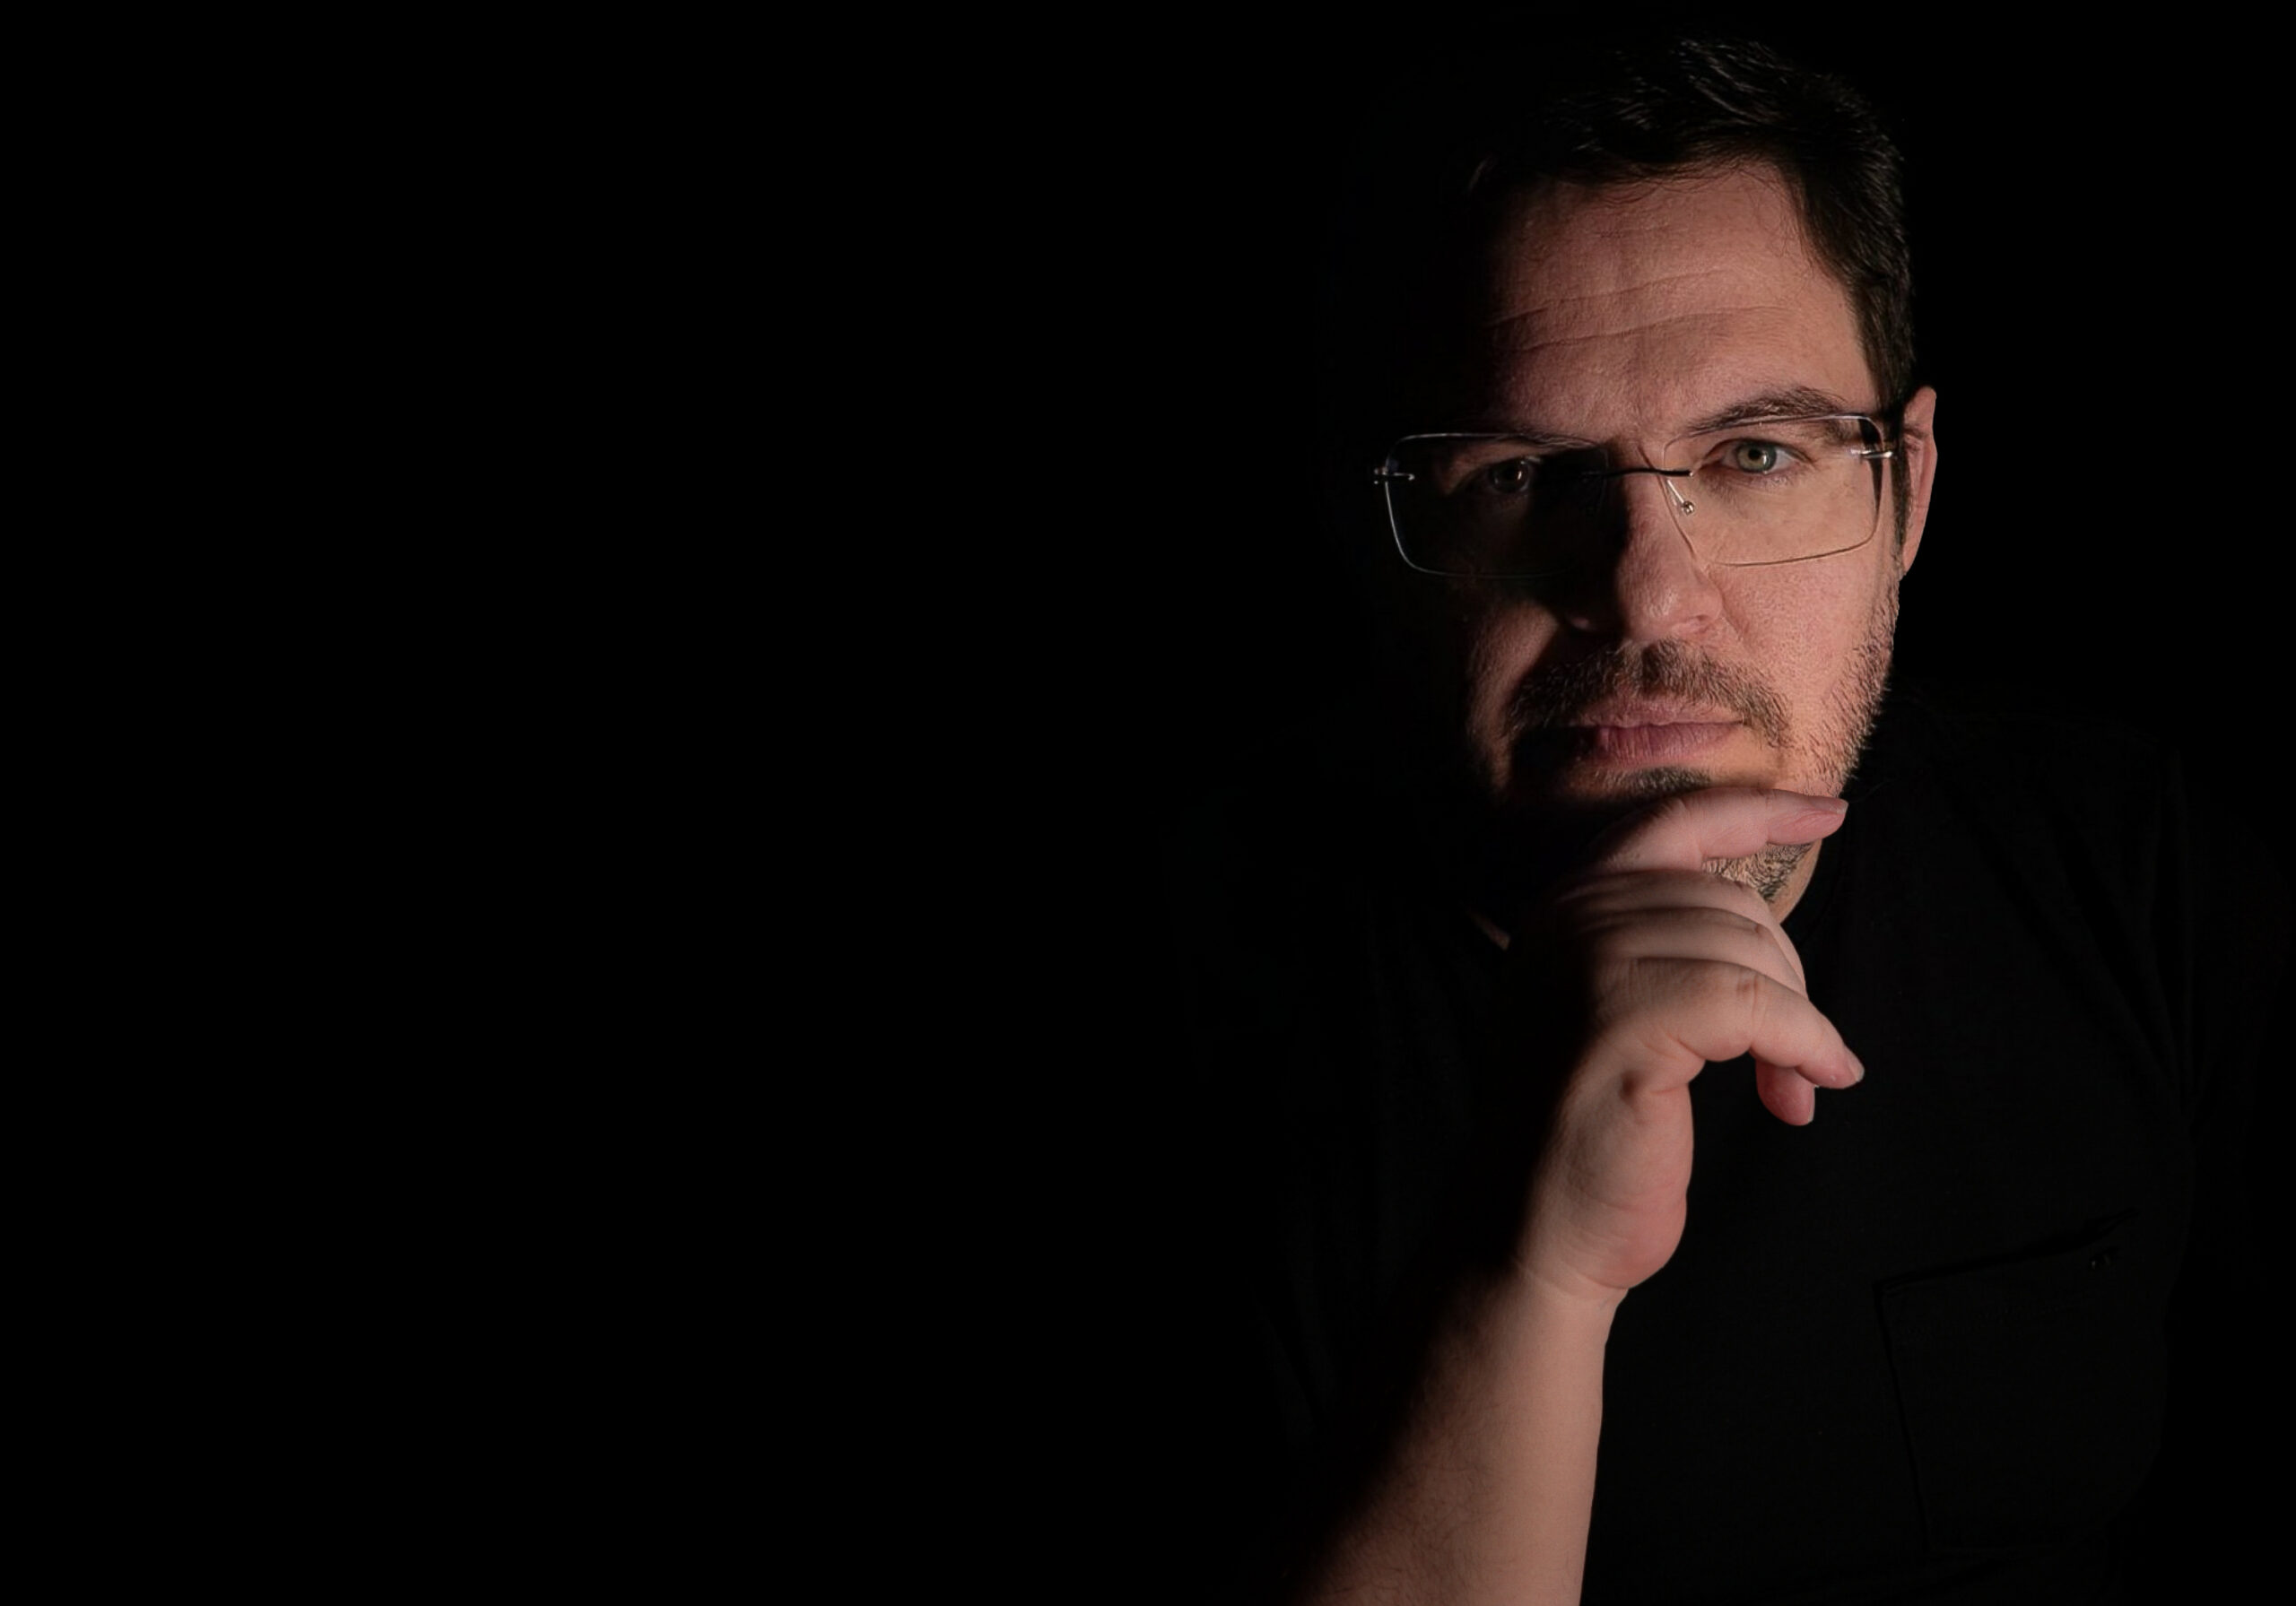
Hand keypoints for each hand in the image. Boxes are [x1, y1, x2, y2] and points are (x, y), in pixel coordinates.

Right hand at [1503, 787, 1863, 1306]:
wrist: (1529, 1238)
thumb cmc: (1585, 1141)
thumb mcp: (1610, 1016)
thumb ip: (1657, 952)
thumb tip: (1760, 923)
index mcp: (1561, 910)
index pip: (1672, 823)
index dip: (1760, 810)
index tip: (1832, 811)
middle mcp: (1568, 921)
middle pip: (1732, 901)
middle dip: (1785, 977)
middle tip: (1795, 1061)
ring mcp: (1590, 964)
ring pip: (1751, 953)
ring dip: (1797, 1026)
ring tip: (1788, 1090)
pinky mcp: (1625, 1019)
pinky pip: (1757, 1006)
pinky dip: (1802, 1047)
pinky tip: (1804, 1092)